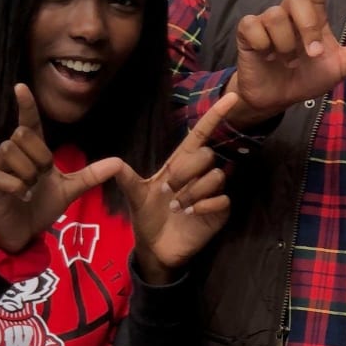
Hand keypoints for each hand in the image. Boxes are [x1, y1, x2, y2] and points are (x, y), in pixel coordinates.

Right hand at [0, 84, 124, 253]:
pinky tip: (22, 196)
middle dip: (38, 154)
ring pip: (9, 150)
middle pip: (22, 134)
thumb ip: (91, 175)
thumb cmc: (41, 206)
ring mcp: (1, 169)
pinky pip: (3, 176)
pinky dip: (17, 186)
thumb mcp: (70, 190)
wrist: (23, 233)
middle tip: (42, 174)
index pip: (29, 123)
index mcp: (33, 153)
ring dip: (27, 171)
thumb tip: (118, 162)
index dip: (26, 105)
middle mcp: (15, 156)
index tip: (21, 87)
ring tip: (31, 187)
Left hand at [116, 92, 239, 283]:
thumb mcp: (135, 196)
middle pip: (207, 154)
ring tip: (177, 207)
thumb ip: (127, 179)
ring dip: (193, 192)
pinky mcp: (220, 210)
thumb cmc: (148, 218)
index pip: (202, 133)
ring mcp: (212, 192)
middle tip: (169, 192)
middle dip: (186, 172)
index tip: (232, 97)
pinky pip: (222, 198)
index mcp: (181, 163)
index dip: (216, 115)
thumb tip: (112, 163)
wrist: (156, 249)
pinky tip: (191, 214)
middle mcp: (200, 174)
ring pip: (216, 176)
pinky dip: (205, 205)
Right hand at [231, 0, 345, 125]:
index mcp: (313, 14)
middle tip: (310, 55)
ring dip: (286, 45)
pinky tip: (266, 56)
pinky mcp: (248, 31)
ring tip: (285, 60)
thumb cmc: (307, 77)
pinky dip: (265, 46)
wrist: (276, 98)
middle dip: (306, 29)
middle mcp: (290, 10)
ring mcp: (267, 19)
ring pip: (276, 16)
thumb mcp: (341, 66)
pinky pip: (256, 27)